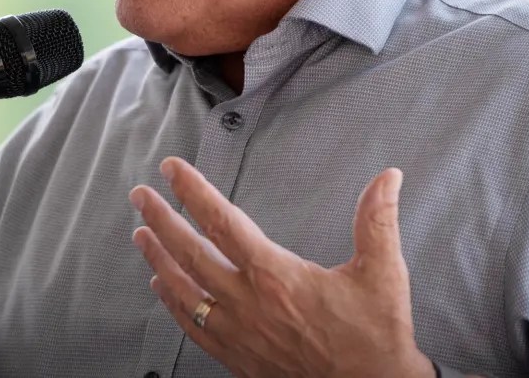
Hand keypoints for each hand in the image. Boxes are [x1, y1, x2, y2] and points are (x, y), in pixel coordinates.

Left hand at [129, 158, 433, 377]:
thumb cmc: (375, 338)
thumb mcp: (382, 273)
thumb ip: (377, 219)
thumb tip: (387, 178)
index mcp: (274, 275)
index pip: (222, 222)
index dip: (192, 191)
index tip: (172, 170)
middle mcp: (247, 303)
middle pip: (189, 253)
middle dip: (161, 220)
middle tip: (141, 196)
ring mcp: (238, 333)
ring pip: (183, 290)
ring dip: (158, 259)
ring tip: (141, 235)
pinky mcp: (238, 358)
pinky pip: (193, 327)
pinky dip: (173, 304)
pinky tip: (164, 289)